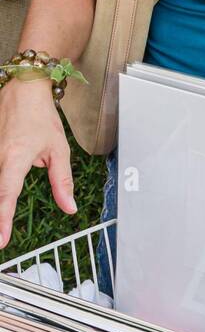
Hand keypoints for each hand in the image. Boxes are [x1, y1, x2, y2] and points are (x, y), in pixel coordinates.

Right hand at [0, 80, 76, 247]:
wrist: (23, 89)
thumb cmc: (41, 117)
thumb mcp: (59, 149)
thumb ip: (62, 181)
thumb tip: (69, 207)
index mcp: (15, 158)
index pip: (7, 195)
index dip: (3, 220)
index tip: (1, 240)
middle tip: (0, 241)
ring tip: (1, 227)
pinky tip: (2, 199)